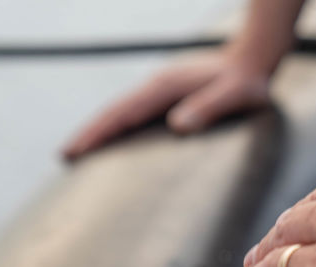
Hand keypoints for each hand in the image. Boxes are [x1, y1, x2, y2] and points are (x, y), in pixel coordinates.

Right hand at [61, 49, 273, 159]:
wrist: (252, 60)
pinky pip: (132, 113)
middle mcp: (156, 86)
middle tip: (63, 156)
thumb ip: (209, 108)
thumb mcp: (236, 95)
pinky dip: (115, 127)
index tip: (78, 149)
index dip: (100, 131)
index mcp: (166, 87)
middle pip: (113, 111)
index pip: (124, 112)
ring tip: (77, 154)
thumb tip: (178, 126)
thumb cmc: (247, 82)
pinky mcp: (164, 97)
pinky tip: (110, 143)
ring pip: (120, 111)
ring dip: (98, 131)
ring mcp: (158, 90)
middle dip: (88, 133)